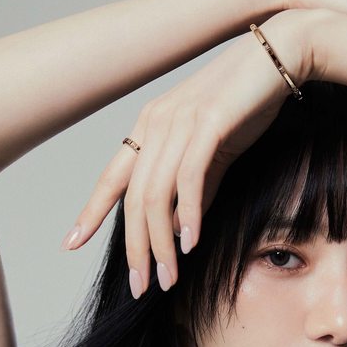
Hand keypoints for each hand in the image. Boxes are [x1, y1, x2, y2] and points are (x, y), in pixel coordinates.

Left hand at [61, 13, 303, 298]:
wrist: (274, 60)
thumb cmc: (242, 107)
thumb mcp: (210, 154)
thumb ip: (193, 188)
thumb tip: (180, 226)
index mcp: (148, 130)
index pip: (111, 179)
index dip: (90, 212)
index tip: (72, 243)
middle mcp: (155, 125)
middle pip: (134, 199)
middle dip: (135, 249)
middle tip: (142, 286)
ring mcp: (179, 123)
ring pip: (157, 195)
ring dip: (161, 243)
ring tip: (168, 277)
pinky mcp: (208, 124)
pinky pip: (189, 178)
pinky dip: (189, 214)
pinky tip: (190, 243)